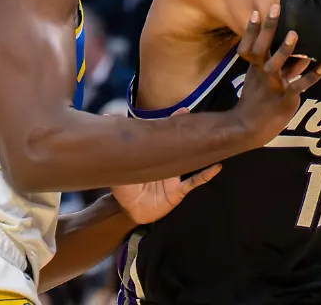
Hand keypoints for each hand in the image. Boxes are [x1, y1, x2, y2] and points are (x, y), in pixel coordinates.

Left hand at [111, 110, 222, 224]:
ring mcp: (174, 177)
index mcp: (154, 155)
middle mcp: (166, 162)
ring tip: (211, 137)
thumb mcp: (118, 163)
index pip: (164, 135)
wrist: (128, 210)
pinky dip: (205, 175)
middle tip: (197, 117)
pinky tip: (216, 167)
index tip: (182, 110)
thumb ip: (116, 147)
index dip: (172, 122)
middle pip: (179, 145)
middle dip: (187, 132)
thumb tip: (105, 117)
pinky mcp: (177, 192)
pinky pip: (194, 182)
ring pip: (190, 161)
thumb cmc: (124, 186)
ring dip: (199, 151)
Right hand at [232, 5, 320, 147]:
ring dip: (285, 50)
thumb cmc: (257, 98)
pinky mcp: (285, 98)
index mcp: (254, 67)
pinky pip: (299, 85)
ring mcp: (273, 85)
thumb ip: (281, 65)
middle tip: (274, 8)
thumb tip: (303, 54)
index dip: (251, 29)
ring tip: (295, 34)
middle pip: (261, 48)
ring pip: (277, 65)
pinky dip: (312, 76)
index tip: (256, 11)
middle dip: (268, 29)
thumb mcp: (261, 79)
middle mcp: (261, 73)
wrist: (250, 126)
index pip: (249, 45)